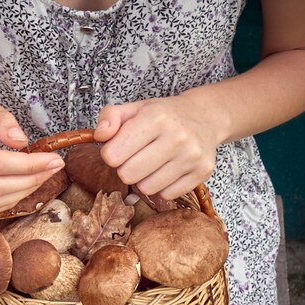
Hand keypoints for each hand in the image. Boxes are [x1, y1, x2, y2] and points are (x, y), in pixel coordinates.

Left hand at [93, 93, 223, 199]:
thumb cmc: (163, 116)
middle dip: (126, 169)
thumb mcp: (133, 109)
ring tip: (152, 164)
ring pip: (147, 188)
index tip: (120, 148)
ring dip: (144, 180)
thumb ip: (109, 118)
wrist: (204, 117)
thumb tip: (100, 136)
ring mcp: (192, 156)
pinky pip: (167, 195)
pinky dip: (162, 186)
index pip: (112, 155)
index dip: (110, 154)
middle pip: (128, 175)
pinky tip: (167, 170)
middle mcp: (177, 136)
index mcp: (155, 117)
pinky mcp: (203, 172)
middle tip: (135, 158)